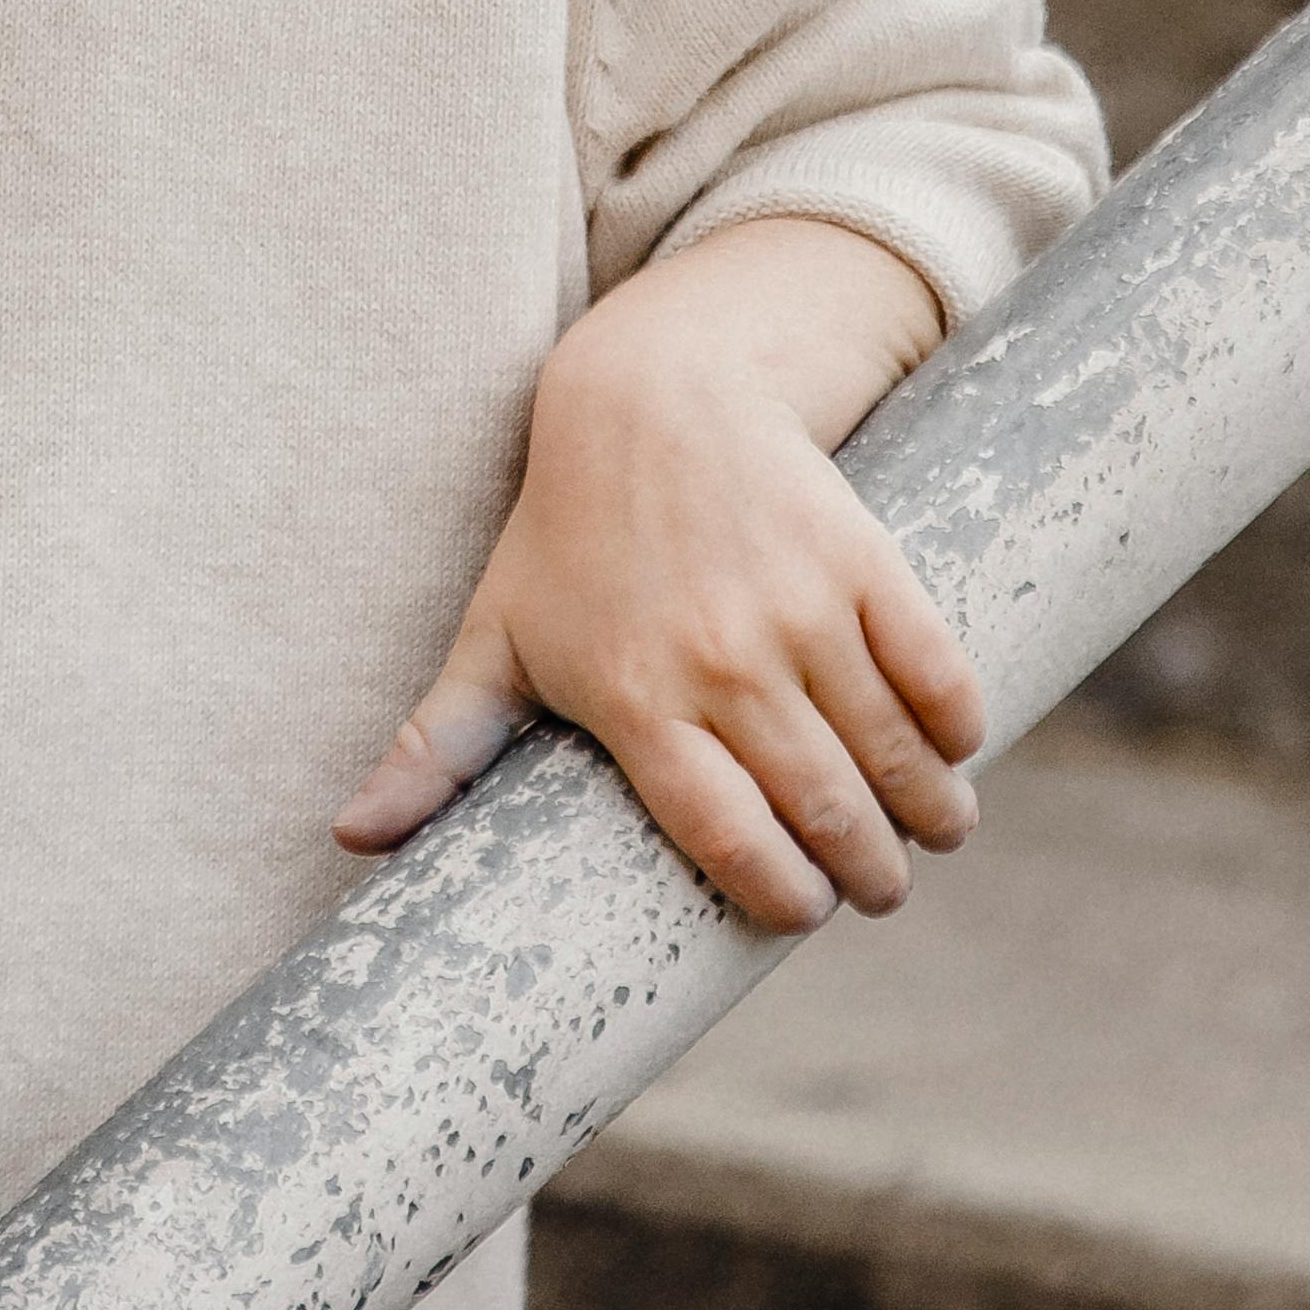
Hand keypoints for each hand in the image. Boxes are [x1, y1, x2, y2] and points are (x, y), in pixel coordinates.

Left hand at [331, 216, 980, 927]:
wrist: (652, 396)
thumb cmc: (566, 533)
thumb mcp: (496, 637)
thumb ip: (435, 748)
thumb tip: (351, 841)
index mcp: (634, 699)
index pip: (725, 835)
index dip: (777, 892)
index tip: (802, 913)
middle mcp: (722, 663)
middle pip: (824, 807)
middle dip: (867, 872)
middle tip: (880, 892)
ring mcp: (799, 610)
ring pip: (892, 752)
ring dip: (930, 813)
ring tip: (935, 837)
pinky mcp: (862, 560)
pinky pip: (933, 668)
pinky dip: (958, 724)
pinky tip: (956, 753)